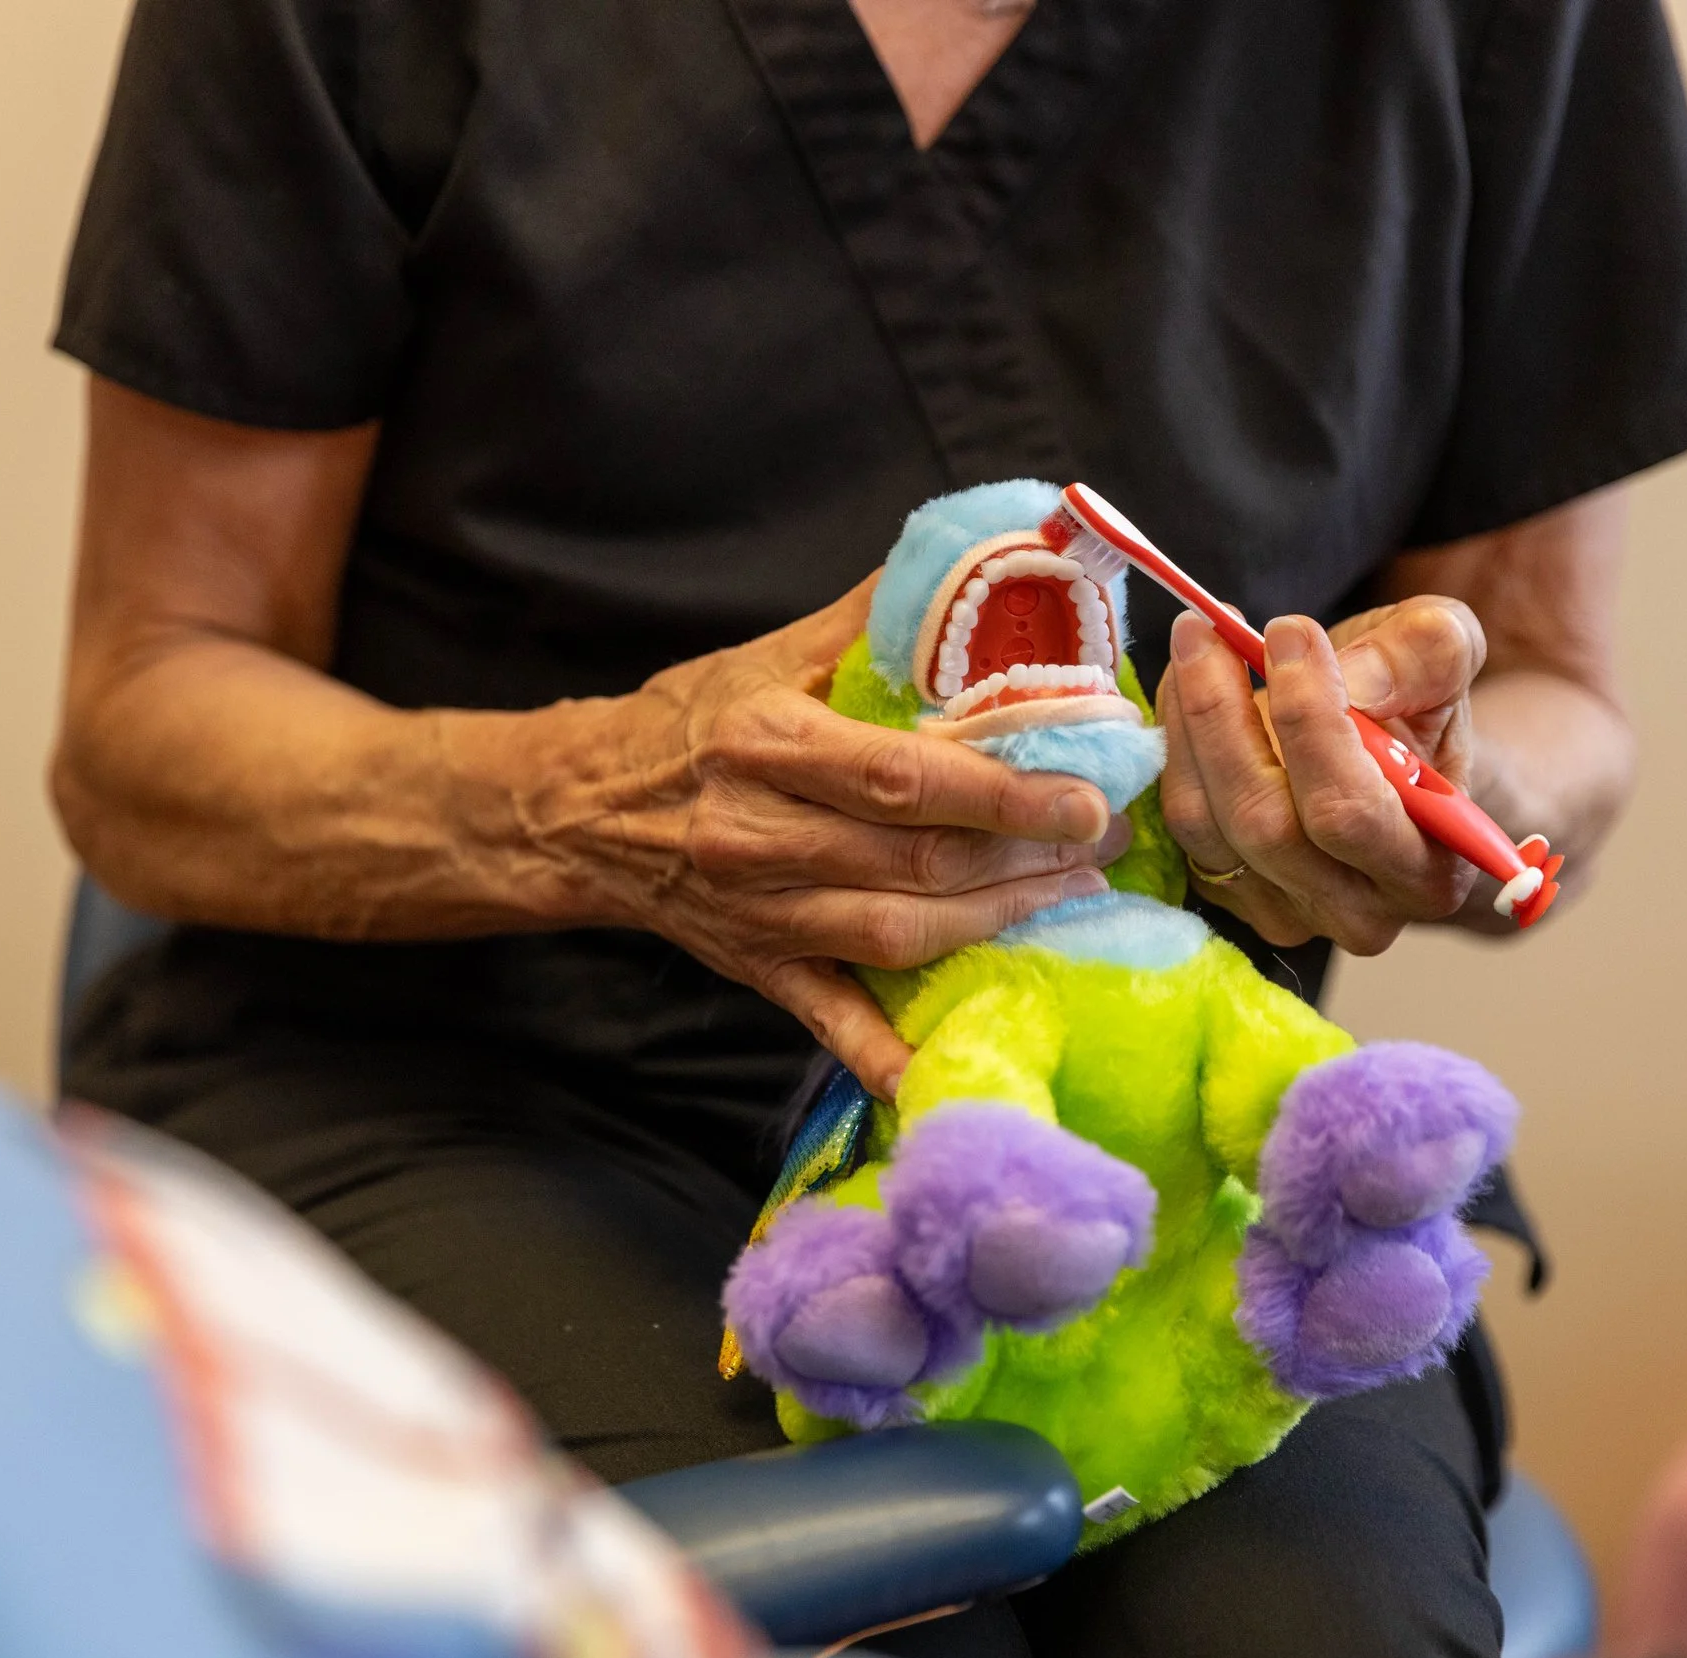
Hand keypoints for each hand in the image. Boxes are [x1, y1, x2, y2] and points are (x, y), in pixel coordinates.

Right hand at [571, 579, 1122, 1098]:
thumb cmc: (692, 722)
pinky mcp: (758, 969)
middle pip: (916, 862)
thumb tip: (976, 560)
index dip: (1004, 793)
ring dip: (995, 923)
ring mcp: (759, 913)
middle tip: (1104, 841)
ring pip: (896, 935)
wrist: (582, 810)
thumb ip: (871, 618)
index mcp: (767, 746)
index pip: (903, 778)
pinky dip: (887, 1055)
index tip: (1084, 794)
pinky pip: (830, 1022)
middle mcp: (760, 835)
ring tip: (1070, 897)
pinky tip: (949, 1067)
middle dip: (1026, 858)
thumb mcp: (769, 655)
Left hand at [1157, 597, 1485, 955]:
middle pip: (1264, 825)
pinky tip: (1185, 686)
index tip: (1287, 632)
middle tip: (1209, 627)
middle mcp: (1355, 913)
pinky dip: (1171, 744)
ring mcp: (1282, 911)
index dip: (1309, 721)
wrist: (1394, 750)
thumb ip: (1427, 654)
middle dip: (1225, 715)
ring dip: (1188, 723)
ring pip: (1205, 824)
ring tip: (1195, 641)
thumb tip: (1354, 684)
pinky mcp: (1226, 893)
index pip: (1349, 811)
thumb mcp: (1447, 655)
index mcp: (1428, 872)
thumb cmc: (1422, 706)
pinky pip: (1179, 822)